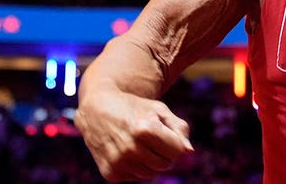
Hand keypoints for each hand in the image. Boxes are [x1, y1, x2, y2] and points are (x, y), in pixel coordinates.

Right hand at [75, 90, 193, 181]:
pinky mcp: (109, 172)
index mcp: (145, 129)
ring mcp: (118, 162)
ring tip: (140, 144)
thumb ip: (179, 128)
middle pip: (165, 164)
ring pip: (151, 174)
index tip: (166, 134)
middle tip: (153, 140)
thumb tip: (188, 151)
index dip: (175, 142)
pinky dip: (135, 167)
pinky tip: (127, 151)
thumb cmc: (135, 108)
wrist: (97, 109)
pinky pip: (135, 177)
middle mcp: (130, 148)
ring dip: (150, 162)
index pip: (177, 151)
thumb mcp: (159, 110)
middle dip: (164, 153)